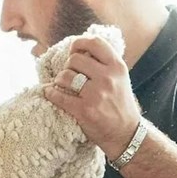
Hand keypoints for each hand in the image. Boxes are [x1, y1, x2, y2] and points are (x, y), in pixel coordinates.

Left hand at [42, 36, 142, 157]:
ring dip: (59, 80)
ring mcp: (96, 94)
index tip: (73, 50)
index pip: (95, 43)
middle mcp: (108, 77)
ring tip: (62, 85)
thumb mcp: (120, 79)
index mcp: (117, 67)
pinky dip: (51, 93)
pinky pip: (59, 96)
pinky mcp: (84, 110)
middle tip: (69, 74)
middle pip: (75, 59)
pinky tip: (50, 92)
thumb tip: (79, 50)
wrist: (127, 134)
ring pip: (65, 75)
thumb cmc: (120, 105)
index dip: (79, 43)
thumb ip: (105, 65)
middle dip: (68, 66)